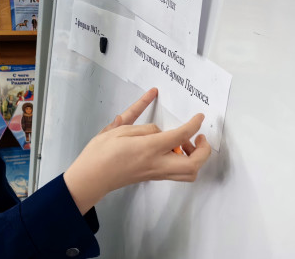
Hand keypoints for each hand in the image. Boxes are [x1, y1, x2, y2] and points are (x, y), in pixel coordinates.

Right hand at [63, 88, 211, 213]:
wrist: (91, 177)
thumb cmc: (101, 153)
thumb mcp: (120, 131)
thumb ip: (144, 129)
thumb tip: (160, 132)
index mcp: (149, 148)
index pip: (181, 136)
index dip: (194, 124)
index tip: (199, 117)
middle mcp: (157, 163)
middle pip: (193, 165)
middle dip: (203, 152)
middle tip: (198, 137)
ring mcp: (155, 173)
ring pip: (187, 174)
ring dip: (193, 159)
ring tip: (183, 144)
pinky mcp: (151, 177)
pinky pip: (174, 172)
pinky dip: (180, 161)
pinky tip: (171, 148)